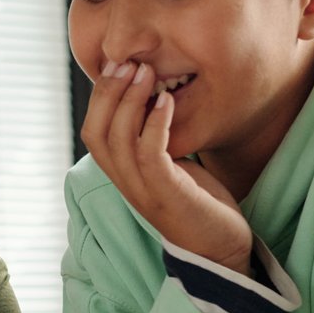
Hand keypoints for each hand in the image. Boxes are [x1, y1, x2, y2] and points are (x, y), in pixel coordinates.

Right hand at [80, 60, 251, 272]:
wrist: (220, 250)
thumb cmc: (199, 204)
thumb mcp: (172, 165)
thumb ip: (156, 140)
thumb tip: (155, 100)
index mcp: (122, 175)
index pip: (93, 131)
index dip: (100, 96)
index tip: (120, 65)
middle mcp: (125, 183)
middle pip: (96, 132)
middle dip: (109, 92)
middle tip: (130, 63)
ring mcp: (143, 191)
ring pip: (119, 140)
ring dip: (131, 101)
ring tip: (148, 73)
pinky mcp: (167, 195)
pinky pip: (150, 154)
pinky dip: (155, 123)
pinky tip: (168, 100)